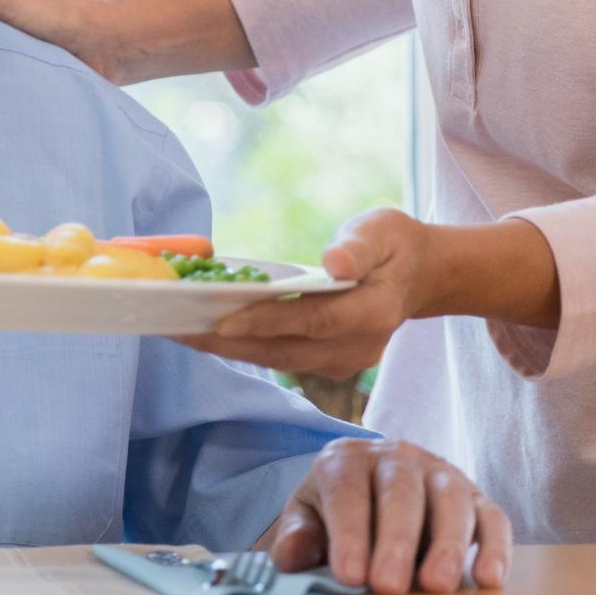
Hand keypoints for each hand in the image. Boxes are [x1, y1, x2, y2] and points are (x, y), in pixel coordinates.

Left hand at [174, 207, 430, 377]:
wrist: (416, 276)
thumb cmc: (393, 246)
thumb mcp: (382, 231)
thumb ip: (358, 248)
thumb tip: (334, 265)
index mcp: (373, 313)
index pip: (313, 321)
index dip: (267, 322)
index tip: (222, 321)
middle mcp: (358, 347)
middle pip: (285, 349)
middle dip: (228, 343)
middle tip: (178, 329)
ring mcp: (342, 361)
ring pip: (277, 359)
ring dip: (227, 349)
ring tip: (180, 332)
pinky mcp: (326, 363)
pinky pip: (279, 356)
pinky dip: (243, 346)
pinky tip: (206, 333)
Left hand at [259, 437, 510, 593]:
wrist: (371, 494)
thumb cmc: (334, 514)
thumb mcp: (306, 519)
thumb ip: (297, 536)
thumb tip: (291, 555)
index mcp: (346, 460)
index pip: (347, 490)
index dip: (348, 533)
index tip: (348, 575)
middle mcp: (396, 457)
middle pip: (399, 491)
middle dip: (394, 540)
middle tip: (387, 586)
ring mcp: (439, 473)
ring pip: (449, 498)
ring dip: (446, 543)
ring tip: (436, 586)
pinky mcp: (475, 497)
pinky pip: (491, 515)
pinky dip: (495, 546)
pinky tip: (490, 579)